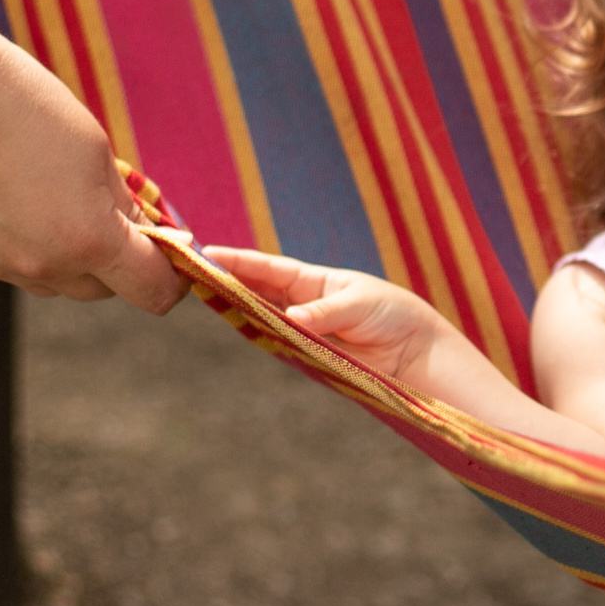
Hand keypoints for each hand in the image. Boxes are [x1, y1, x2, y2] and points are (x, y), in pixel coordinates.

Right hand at [0, 37, 189, 313]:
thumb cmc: (35, 112)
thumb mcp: (101, 158)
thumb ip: (125, 209)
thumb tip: (146, 236)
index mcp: (89, 241)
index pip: (151, 291)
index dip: (171, 277)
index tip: (173, 252)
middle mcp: (45, 266)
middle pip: (104, 290)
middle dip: (120, 263)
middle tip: (118, 214)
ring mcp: (1, 265)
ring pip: (61, 283)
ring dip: (77, 260)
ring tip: (67, 202)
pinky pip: (22, 268)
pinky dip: (38, 249)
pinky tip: (29, 202)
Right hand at [203, 246, 449, 384]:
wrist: (412, 350)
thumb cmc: (390, 314)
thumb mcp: (359, 305)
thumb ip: (324, 313)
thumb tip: (291, 319)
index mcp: (314, 281)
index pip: (268, 268)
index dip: (239, 260)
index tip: (208, 250)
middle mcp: (300, 303)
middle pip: (255, 291)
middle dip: (225, 281)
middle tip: (191, 273)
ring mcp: (300, 329)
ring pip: (258, 317)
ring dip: (234, 308)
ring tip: (204, 296)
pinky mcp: (306, 355)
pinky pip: (275, 344)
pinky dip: (257, 337)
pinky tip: (237, 328)